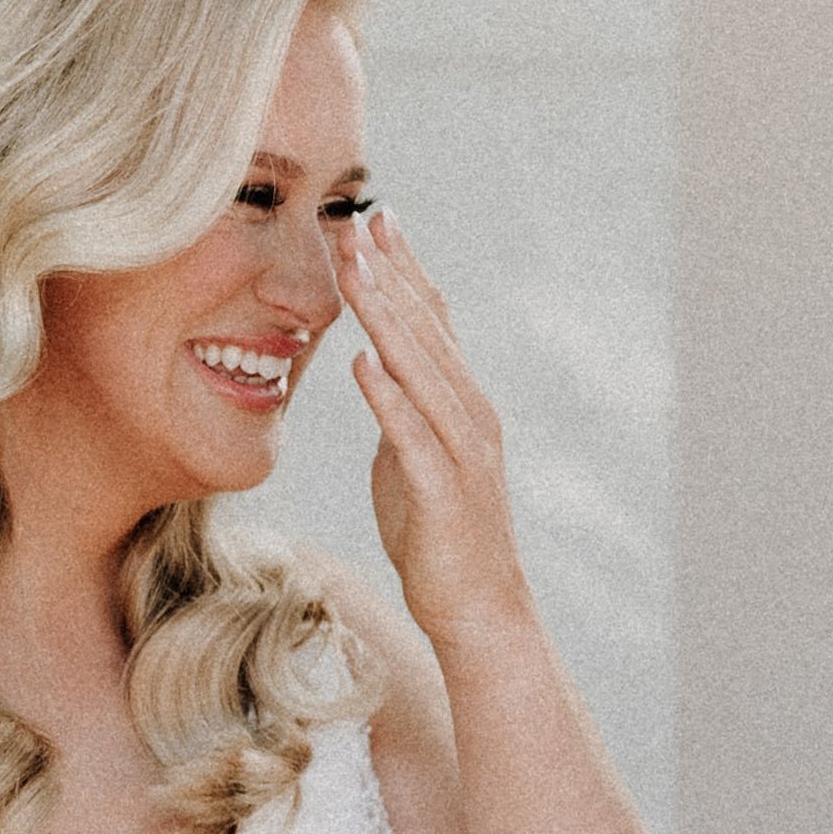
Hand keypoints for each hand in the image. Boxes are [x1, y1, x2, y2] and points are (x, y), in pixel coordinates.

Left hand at [339, 213, 532, 655]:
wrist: (480, 613)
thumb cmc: (440, 542)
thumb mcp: (410, 464)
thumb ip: (398, 417)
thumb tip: (376, 377)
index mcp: (461, 405)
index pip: (432, 322)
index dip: (404, 270)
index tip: (373, 220)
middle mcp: (470, 416)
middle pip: (427, 331)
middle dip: (391, 274)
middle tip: (357, 220)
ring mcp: (463, 452)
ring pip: (422, 371)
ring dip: (386, 317)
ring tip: (353, 270)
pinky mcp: (446, 492)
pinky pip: (413, 436)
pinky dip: (389, 397)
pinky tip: (363, 361)